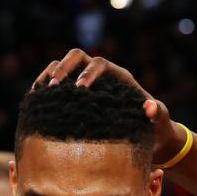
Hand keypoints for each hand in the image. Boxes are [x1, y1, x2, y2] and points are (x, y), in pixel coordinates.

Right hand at [34, 49, 183, 161]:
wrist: (150, 138)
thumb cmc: (156, 127)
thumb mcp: (160, 120)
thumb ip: (157, 113)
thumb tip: (148, 106)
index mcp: (120, 77)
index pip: (100, 64)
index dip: (89, 72)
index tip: (80, 89)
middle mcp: (102, 76)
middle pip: (76, 57)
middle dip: (63, 69)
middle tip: (53, 89)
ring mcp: (88, 84)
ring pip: (63, 67)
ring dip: (49, 75)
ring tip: (39, 93)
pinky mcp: (77, 98)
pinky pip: (58, 86)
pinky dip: (46, 89)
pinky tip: (36, 103)